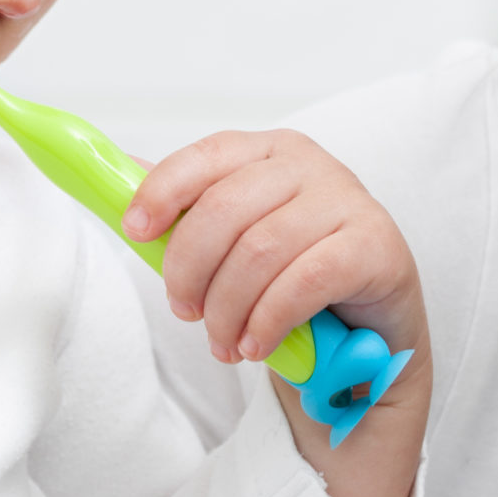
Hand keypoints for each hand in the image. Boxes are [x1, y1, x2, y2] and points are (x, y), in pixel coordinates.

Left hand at [124, 129, 429, 496]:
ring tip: (223, 343)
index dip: (163, 190)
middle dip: (190, 270)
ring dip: (228, 309)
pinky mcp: (376, 245)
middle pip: (225, 209)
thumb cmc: (294, 275)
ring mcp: (348, 200)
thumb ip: (189, 209)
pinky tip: (257, 345)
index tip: (134, 231)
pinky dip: (269, 320)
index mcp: (269, 151)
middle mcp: (310, 165)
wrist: (370, 331)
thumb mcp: (237, 239)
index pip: (208, 155)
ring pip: (260, 250)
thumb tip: (121, 175)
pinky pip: (305, 281)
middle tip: (184, 312)